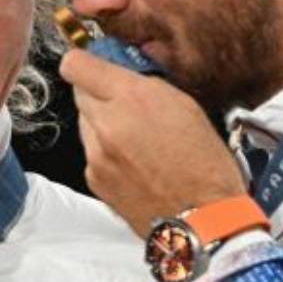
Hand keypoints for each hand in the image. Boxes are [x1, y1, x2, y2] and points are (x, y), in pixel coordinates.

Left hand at [60, 49, 245, 236]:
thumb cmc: (205, 165)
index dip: (84, 62)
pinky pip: (90, 152)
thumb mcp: (186, 106)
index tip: (95, 66)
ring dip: (102, 123)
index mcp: (132, 99)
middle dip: (99, 93)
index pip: (76, 65)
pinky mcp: (93, 178)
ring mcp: (96, 154)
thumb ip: (147, 85)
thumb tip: (123, 72)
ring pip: (84, 123)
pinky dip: (105, 153)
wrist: (203, 219)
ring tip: (136, 140)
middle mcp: (107, 124)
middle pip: (79, 92)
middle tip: (126, 105)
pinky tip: (133, 163)